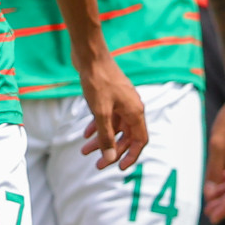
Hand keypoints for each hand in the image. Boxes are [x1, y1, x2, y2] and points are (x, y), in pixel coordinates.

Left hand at [77, 53, 147, 169]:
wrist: (90, 55)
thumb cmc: (98, 81)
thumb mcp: (101, 112)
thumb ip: (106, 136)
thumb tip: (109, 158)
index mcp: (135, 111)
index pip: (139, 141)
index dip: (131, 156)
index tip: (120, 169)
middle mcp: (131, 107)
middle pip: (125, 137)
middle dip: (111, 151)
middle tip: (96, 164)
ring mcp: (120, 101)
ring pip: (113, 127)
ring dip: (101, 139)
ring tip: (84, 151)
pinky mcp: (109, 96)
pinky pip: (106, 117)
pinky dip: (97, 126)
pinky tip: (85, 133)